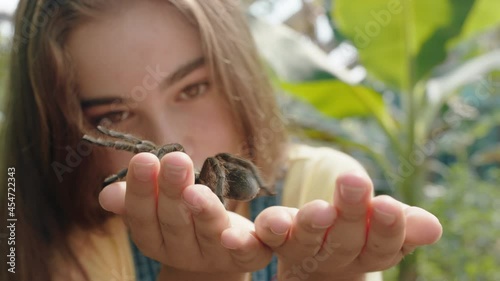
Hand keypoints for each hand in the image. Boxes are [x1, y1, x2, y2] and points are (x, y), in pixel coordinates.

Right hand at [98, 152, 271, 274]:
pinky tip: (236, 234)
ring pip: (208, 233)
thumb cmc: (183, 220)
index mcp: (156, 239)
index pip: (142, 216)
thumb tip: (107, 195)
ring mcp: (215, 256)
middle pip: (175, 222)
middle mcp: (183, 251)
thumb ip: (136, 200)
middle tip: (175, 160)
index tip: (144, 159)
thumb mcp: (157, 210)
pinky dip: (242, 244)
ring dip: (203, 211)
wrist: (218, 255)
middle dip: (173, 191)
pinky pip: (247, 253)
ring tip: (196, 189)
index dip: (141, 190)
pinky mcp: (247, 258)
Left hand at [253, 171, 442, 280]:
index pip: (383, 245)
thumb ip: (404, 224)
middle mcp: (336, 256)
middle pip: (345, 239)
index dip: (386, 228)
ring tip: (319, 209)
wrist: (317, 261)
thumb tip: (432, 227)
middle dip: (350, 212)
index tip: (387, 205)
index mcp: (368, 252)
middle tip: (353, 184)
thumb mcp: (384, 226)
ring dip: (313, 224)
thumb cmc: (358, 232)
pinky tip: (269, 222)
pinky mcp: (275, 240)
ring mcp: (303, 250)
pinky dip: (268, 231)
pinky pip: (268, 238)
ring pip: (308, 240)